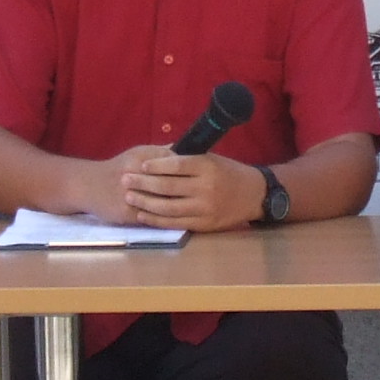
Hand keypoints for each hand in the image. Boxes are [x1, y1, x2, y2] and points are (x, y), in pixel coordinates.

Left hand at [119, 150, 267, 232]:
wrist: (255, 195)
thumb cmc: (229, 172)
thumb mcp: (212, 159)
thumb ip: (187, 159)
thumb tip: (158, 155)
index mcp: (207, 166)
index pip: (176, 165)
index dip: (155, 166)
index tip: (139, 165)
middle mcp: (206, 188)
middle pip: (167, 186)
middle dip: (143, 183)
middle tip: (124, 179)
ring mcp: (205, 208)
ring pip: (167, 207)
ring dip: (145, 203)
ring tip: (129, 197)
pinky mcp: (204, 224)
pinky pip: (175, 223)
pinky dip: (156, 220)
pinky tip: (142, 215)